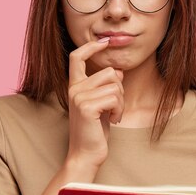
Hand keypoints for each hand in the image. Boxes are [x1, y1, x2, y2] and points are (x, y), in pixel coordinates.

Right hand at [65, 39, 123, 167]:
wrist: (86, 154)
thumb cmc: (95, 129)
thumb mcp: (102, 104)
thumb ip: (106, 86)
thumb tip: (118, 71)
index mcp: (75, 86)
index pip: (77, 57)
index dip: (91, 46)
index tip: (106, 41)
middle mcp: (74, 89)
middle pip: (109, 72)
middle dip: (120, 90)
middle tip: (115, 108)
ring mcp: (78, 97)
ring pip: (115, 85)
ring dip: (121, 102)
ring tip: (113, 115)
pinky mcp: (86, 107)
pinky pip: (115, 98)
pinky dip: (119, 110)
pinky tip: (113, 120)